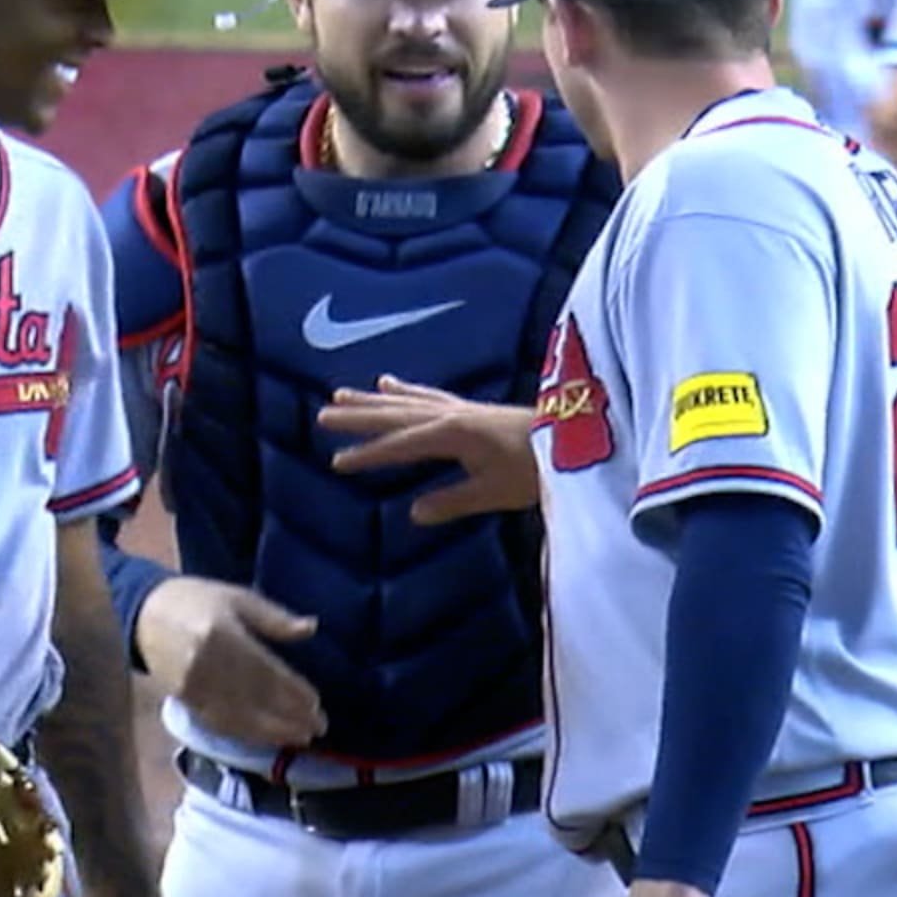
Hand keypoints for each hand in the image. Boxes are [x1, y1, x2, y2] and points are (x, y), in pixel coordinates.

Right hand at [134, 576, 324, 746]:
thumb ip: (273, 617)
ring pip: (240, 718)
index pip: (267, 672)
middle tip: (316, 729)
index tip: (317, 705)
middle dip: (289, 717)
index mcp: (223, 635)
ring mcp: (193, 687)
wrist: (143, 614)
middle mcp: (207, 665)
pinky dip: (246, 734)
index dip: (293, 692)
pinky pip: (219, 724)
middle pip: (257, 699)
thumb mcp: (236, 597)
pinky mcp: (184, 701)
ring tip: (298, 738)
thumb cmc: (196, 600)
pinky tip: (265, 738)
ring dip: (272, 732)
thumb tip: (310, 629)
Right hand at [319, 375, 539, 523]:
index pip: (400, 445)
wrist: (574, 439)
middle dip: (358, 417)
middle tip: (322, 415)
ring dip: (373, 400)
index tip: (336, 462)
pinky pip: (428, 395)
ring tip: (341, 394)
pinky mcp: (470, 408)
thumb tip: (414, 512)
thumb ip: (452, 500)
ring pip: (406, 401)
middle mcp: (451, 415)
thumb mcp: (494, 492)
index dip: (369, 455)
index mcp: (452, 435)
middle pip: (395, 414)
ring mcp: (460, 408)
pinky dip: (406, 390)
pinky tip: (390, 383)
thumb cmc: (535, 469)